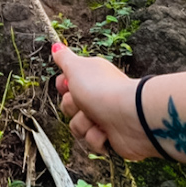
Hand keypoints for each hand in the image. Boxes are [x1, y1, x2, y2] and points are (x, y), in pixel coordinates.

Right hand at [52, 43, 155, 161]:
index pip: (66, 85)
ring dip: (84, 124)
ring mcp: (104, 117)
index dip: (63, 87)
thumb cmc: (103, 90)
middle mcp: (97, 97)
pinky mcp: (110, 137)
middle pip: (68, 107)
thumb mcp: (77, 68)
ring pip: (77, 126)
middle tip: (84, 103)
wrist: (130, 117)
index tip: (67, 86)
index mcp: (91, 78)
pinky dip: (96, 137)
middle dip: (72, 107)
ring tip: (98, 119)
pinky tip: (106, 131)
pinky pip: (91, 141)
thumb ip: (64, 58)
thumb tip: (56, 45)